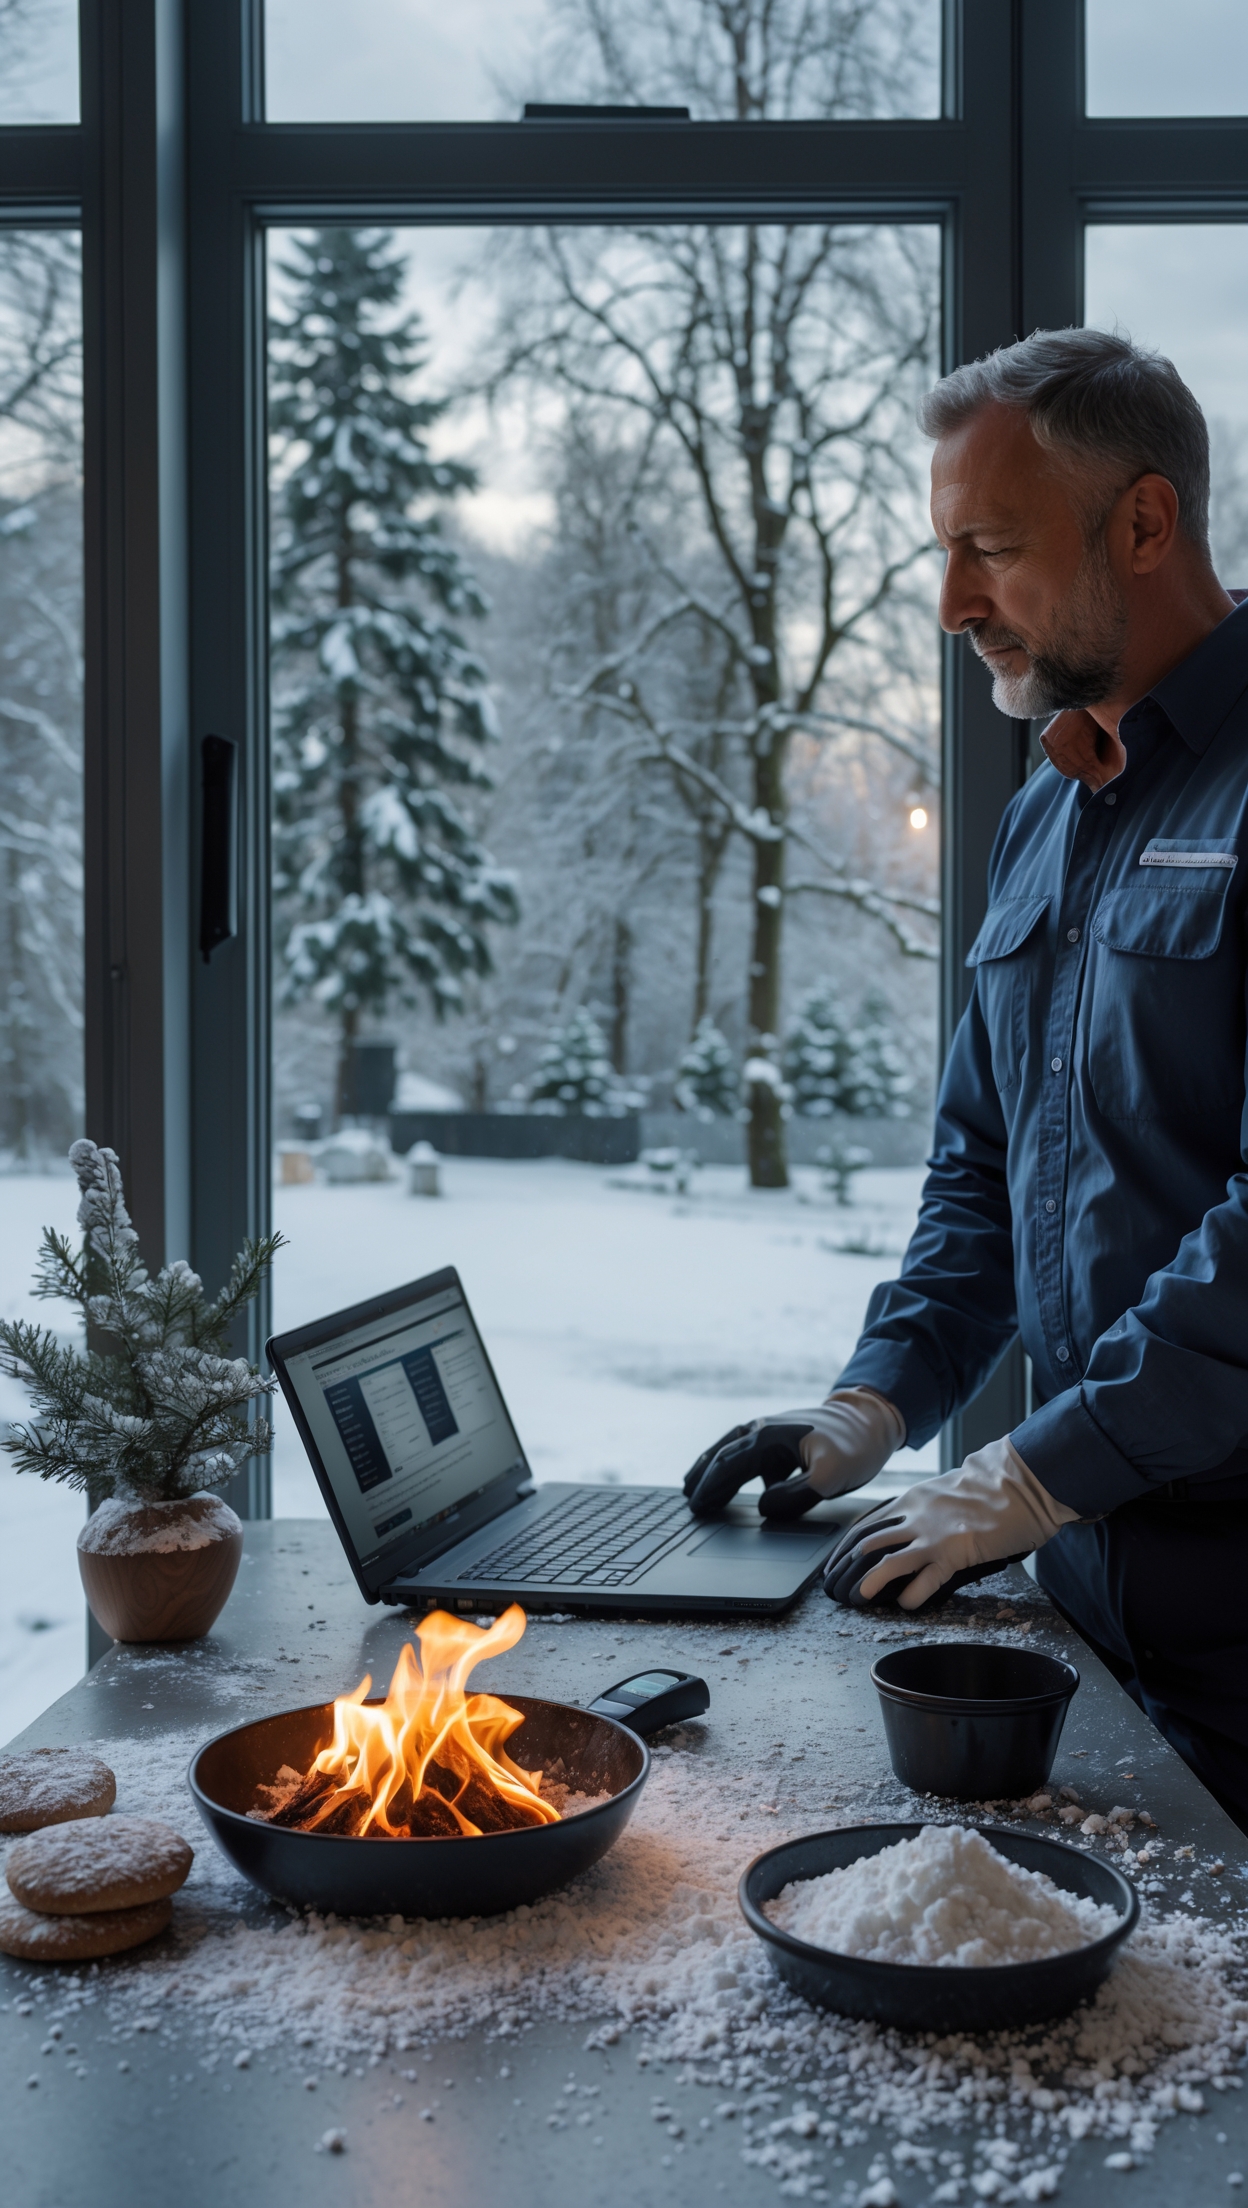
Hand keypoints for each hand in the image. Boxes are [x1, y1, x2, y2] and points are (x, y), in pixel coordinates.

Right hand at [683, 1389, 904, 1519]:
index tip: (697, 1507)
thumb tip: (763, 1509)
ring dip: (712, 1467)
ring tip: (694, 1485)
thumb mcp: (828, 1477)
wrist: (873, 1420)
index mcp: (769, 1436)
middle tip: (687, 1501)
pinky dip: (733, 1466)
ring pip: (731, 1451)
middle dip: (703, 1477)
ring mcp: (772, 1432)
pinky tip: (732, 1480)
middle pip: (722, 1455)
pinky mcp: (782, 1439)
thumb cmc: (854, 1446)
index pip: (729, 1465)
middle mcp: (764, 1430)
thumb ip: (794, 1496)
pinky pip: (748, 1454)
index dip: (711, 1487)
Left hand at [822, 1436, 1078, 1611]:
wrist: (1022, 1481)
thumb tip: (912, 1526)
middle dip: (847, 1566)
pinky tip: (906, 1604)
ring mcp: (933, 1534)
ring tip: (858, 1597)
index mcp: (912, 1498)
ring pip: (888, 1560)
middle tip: (837, 1585)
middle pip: (867, 1542)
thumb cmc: (991, 1486)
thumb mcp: (946, 1490)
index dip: (846, 1547)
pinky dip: (912, 1595)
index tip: (836, 1563)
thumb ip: (926, 1508)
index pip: (866, 1524)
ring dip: (870, 1581)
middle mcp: (915, 1514)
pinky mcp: (955, 1552)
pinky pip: (925, 1579)